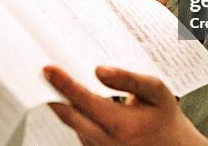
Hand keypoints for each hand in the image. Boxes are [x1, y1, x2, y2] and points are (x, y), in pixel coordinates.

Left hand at [45, 66, 207, 145]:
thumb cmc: (164, 117)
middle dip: (53, 93)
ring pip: (73, 124)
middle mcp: (106, 143)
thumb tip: (99, 70)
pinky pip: (79, 131)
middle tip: (43, 72)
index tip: (47, 69)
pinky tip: (77, 99)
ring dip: (64, 104)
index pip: (83, 102)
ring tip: (60, 80)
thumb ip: (128, 79)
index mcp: (121, 125)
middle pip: (68, 116)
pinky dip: (75, 114)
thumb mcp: (155, 91)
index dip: (63, 84)